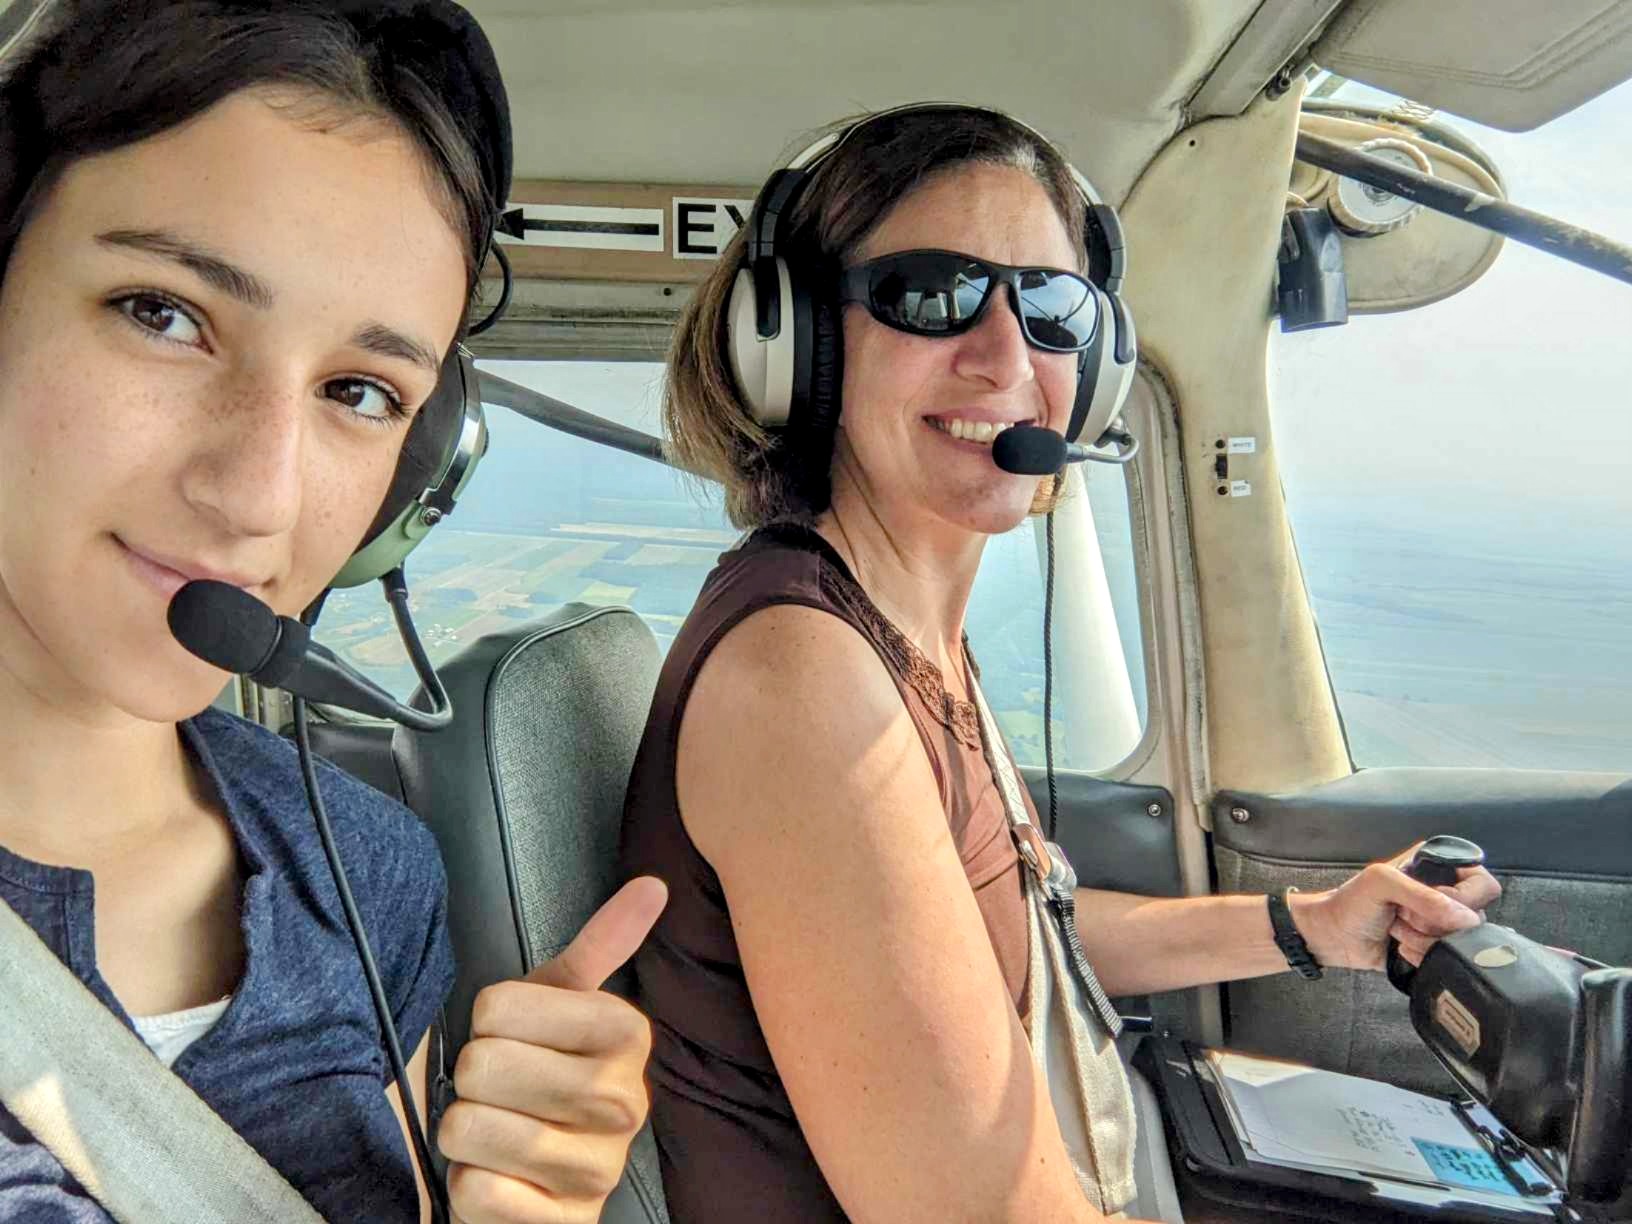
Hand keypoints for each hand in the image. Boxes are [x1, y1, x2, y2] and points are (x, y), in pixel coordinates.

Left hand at [440, 877, 668, 1223]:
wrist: (551, 1181)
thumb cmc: (548, 1073)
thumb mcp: (567, 1002)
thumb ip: (605, 942)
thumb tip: (651, 885)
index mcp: (626, 1034)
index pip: (497, 1007)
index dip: (488, 1023)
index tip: (518, 1038)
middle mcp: (623, 1100)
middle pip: (481, 1067)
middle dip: (472, 1079)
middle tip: (502, 1089)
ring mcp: (597, 1170)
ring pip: (470, 1128)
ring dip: (465, 1133)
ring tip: (498, 1132)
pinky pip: (476, 1193)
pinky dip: (470, 1187)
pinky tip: (501, 1179)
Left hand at [1293, 845, 1500, 971]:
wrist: (1332, 935)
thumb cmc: (1351, 901)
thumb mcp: (1382, 883)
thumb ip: (1425, 896)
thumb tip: (1467, 920)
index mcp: (1438, 866)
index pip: (1483, 884)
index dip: (1460, 898)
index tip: (1427, 900)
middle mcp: (1446, 893)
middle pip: (1475, 918)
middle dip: (1434, 922)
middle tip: (1404, 915)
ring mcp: (1442, 924)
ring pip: (1462, 942)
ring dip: (1424, 941)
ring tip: (1398, 930)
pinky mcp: (1435, 948)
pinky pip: (1448, 959)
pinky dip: (1423, 956)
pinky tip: (1401, 948)